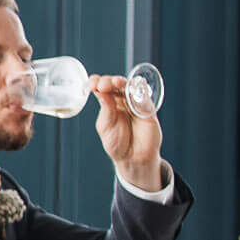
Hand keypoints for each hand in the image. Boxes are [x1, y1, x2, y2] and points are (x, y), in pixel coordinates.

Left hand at [91, 75, 164, 190]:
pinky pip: (145, 97)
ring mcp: (135, 103)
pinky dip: (140, 90)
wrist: (133, 158)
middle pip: (116, 84)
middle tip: (104, 85)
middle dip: (109, 81)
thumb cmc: (117, 143)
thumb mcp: (106, 126)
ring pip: (130, 87)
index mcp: (108, 103)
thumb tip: (101, 92)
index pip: (102, 87)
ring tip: (117, 83)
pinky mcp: (148, 109)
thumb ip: (106, 110)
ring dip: (124, 82)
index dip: (96, 82)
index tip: (92, 84)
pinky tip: (135, 87)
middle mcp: (121, 100)